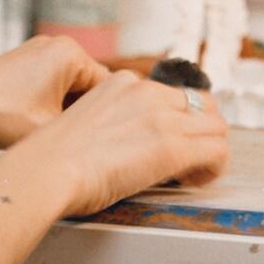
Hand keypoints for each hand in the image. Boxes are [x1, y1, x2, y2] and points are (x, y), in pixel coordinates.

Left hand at [0, 36, 110, 148]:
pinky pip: (49, 97)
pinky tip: (46, 139)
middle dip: (86, 120)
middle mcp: (54, 49)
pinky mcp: (21, 75)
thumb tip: (109, 146)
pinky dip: (50, 116)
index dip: (110, 121)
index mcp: (69, 53)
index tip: (112, 145)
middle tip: (87, 149)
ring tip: (64, 145)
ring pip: (69, 98)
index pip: (110, 89)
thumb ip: (85, 134)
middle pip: (90, 93)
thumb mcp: (49, 130)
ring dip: (66, 120)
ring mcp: (36, 60)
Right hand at [9, 69, 229, 217]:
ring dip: (210, 149)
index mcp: (120, 82)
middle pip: (201, 104)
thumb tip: (120, 145)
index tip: (165, 140)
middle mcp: (145, 92)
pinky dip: (213, 169)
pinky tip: (194, 181)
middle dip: (200, 130)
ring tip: (192, 172)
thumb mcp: (80, 121)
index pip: (169, 93)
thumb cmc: (50, 158)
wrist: (44, 170)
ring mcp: (161, 118)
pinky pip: (218, 151)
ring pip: (217, 126)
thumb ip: (107, 121)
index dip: (175, 120)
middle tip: (189, 156)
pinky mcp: (172, 147)